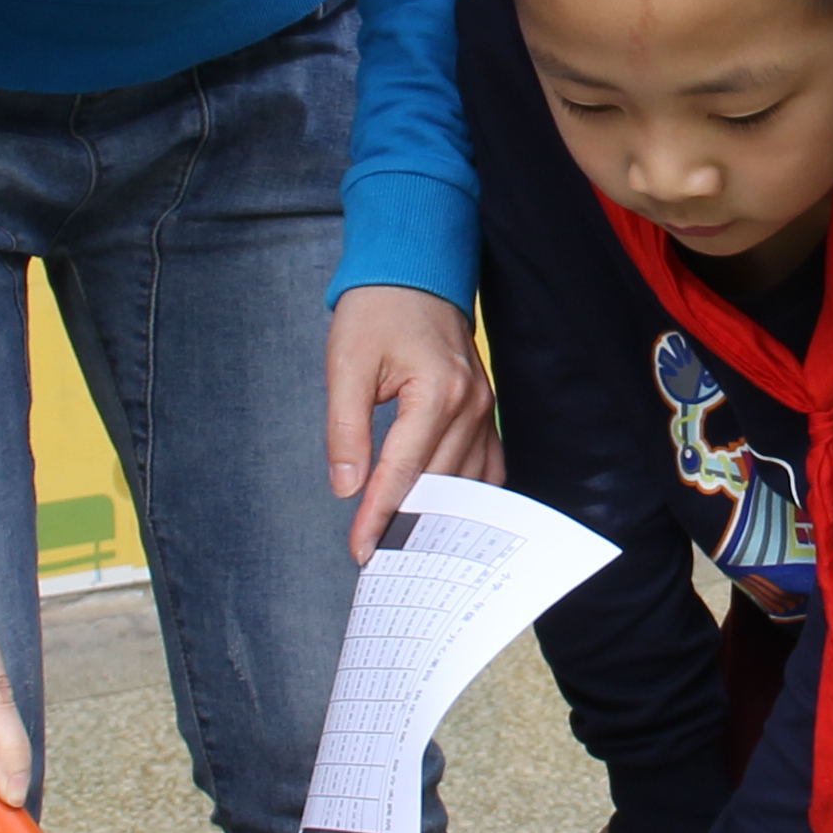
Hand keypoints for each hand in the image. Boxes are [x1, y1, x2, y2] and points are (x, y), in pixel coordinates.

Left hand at [324, 284, 496, 560]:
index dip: (379, 515)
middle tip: (381, 560)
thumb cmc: (377, 310)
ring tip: (410, 548)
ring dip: (441, 516)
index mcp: (436, 391)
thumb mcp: (345, 364)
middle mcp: (470, 405)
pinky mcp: (486, 409)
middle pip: (439, 484)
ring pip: (469, 482)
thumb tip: (347, 486)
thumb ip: (346, 429)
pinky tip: (448, 516)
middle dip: (407, 525)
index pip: (403, 471)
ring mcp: (485, 408)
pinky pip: (487, 465)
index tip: (361, 549)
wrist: (414, 271)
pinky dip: (469, 495)